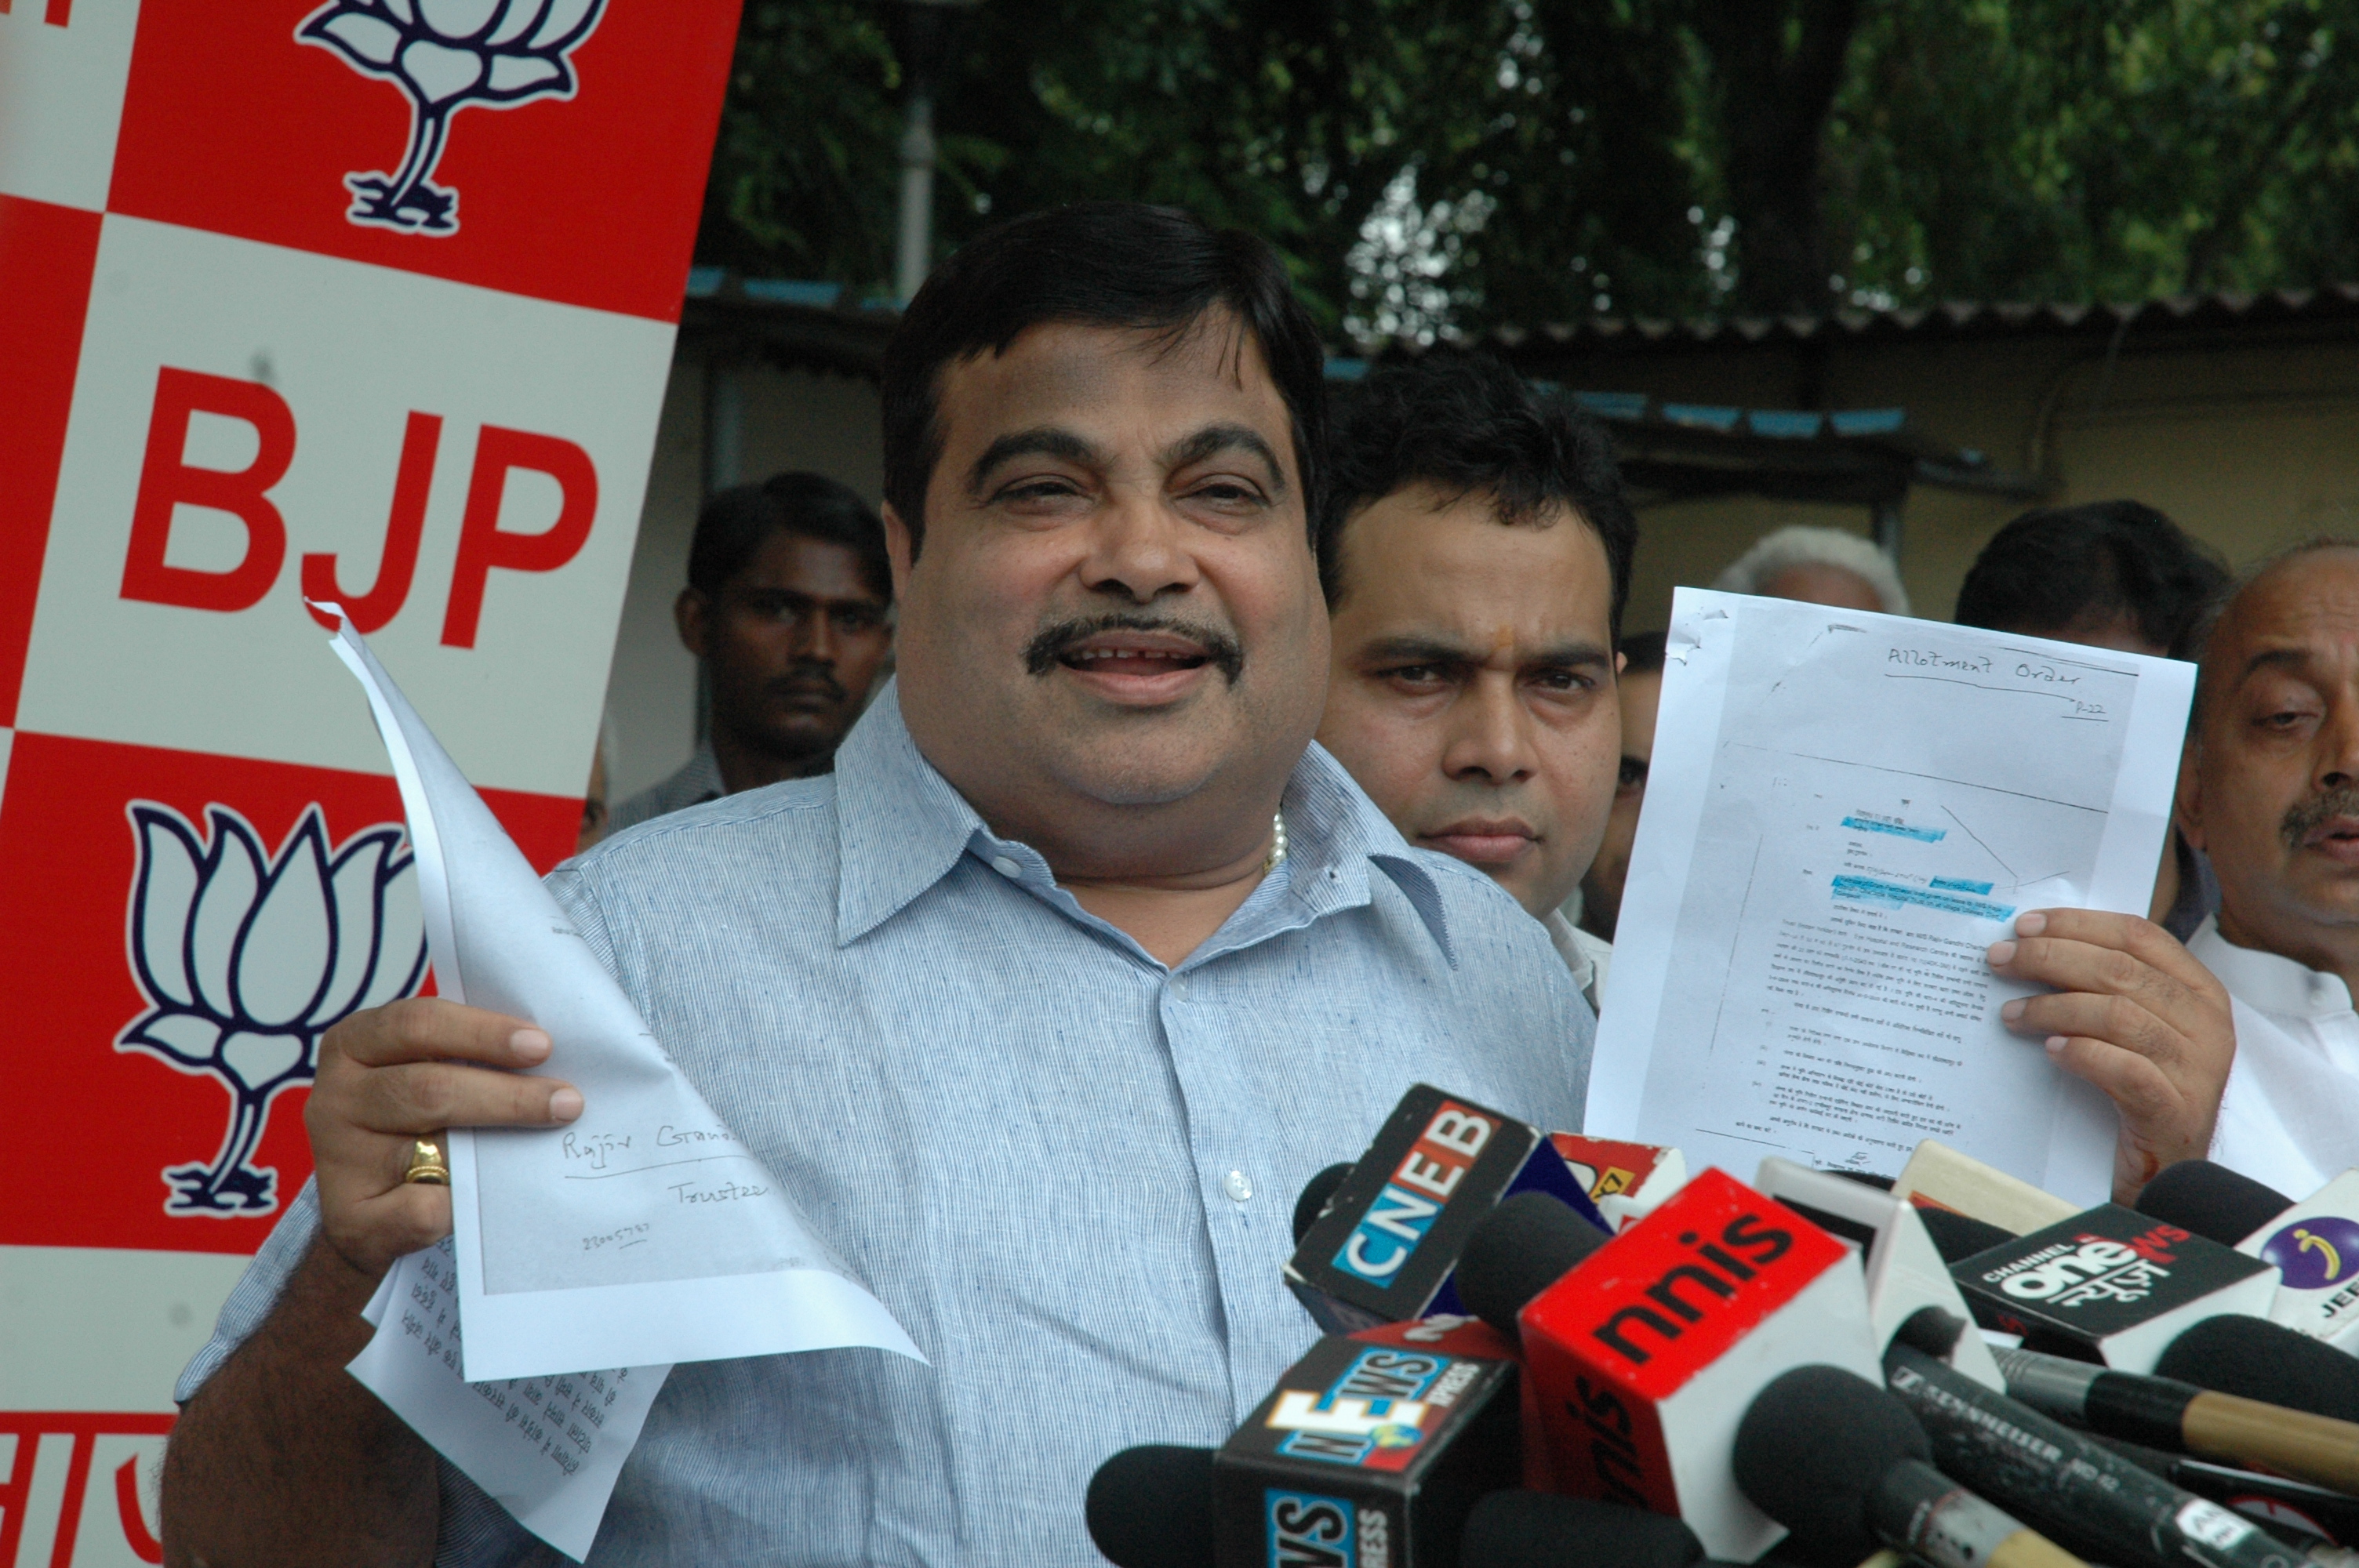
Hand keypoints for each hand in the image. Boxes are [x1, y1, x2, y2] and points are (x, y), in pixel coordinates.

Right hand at [305, 997, 581, 1278]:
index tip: (542, 1046)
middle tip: (567, 1101)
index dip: (484, 1033)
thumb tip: (551, 1059)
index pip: (417, 1024)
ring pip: (433, 1146)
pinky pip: (424, 1208)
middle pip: (430, 1087)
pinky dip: (466, 1203)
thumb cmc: (411, 1123)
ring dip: (503, 1142)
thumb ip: (465, 1059)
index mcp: (353, 1045)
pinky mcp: (352, 1220)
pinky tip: (495, 1197)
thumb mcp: (421, 1073)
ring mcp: (339, 1161)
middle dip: (509, 1094)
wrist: (364, 1214)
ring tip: (551, 1134)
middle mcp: (336, 1097)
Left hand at [1985, 909, 2234, 1203]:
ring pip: (2118, 1014)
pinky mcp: (2176, 1111)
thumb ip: (2104, 986)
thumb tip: (2033, 943)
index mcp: (2200, 991)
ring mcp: (2198, 1069)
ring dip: (2053, 1007)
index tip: (2024, 925)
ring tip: (2011, 1013)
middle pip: (2120, 970)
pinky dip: (2081, 1053)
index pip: (2138, 936)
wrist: (2168, 1174)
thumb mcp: (2131, 1028)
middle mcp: (2208, 1024)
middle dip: (2050, 957)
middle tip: (2000, 960)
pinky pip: (2124, 1069)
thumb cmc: (2140, 1090)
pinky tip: (2050, 1050)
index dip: (2078, 924)